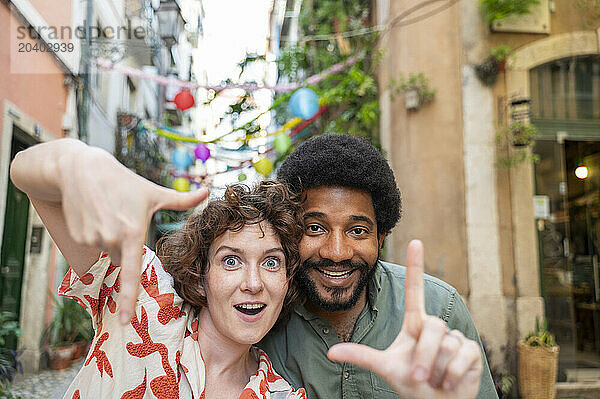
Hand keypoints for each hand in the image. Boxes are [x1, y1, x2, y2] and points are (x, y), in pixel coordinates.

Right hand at [59, 147, 207, 323]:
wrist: (80, 169)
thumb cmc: (123, 181)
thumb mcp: (153, 192)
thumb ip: (182, 200)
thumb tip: (208, 192)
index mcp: (133, 232)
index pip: (131, 274)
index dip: (128, 300)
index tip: (127, 321)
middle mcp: (111, 239)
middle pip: (123, 259)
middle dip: (126, 246)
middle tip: (124, 219)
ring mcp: (92, 239)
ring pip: (108, 252)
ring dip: (111, 239)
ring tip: (109, 213)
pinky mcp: (78, 237)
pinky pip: (93, 246)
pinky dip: (96, 235)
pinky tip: (95, 214)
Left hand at [327, 240, 481, 398]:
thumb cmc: (411, 383)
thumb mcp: (386, 368)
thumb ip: (361, 356)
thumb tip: (331, 352)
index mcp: (414, 324)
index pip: (414, 291)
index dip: (415, 266)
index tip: (415, 241)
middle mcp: (434, 327)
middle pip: (431, 326)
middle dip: (424, 356)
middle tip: (420, 377)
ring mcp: (455, 338)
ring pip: (446, 346)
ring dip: (437, 370)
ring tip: (435, 380)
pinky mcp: (472, 351)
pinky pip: (463, 358)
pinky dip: (453, 376)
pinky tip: (450, 382)